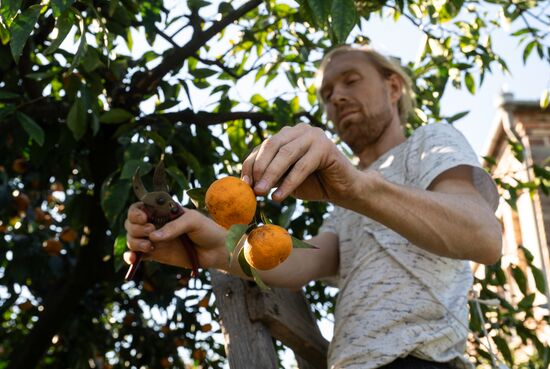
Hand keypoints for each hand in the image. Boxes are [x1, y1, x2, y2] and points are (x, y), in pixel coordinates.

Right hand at [124, 203, 227, 270]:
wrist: (216, 250)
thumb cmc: (206, 229)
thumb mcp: (193, 221)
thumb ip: (174, 226)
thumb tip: (154, 236)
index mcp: (162, 211)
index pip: (140, 208)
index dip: (136, 212)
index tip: (144, 218)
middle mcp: (155, 224)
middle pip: (131, 223)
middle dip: (136, 227)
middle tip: (151, 231)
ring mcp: (154, 239)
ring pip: (132, 238)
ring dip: (135, 242)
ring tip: (150, 246)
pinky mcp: (156, 254)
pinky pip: (137, 255)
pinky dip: (130, 256)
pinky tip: (133, 259)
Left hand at [241, 123, 358, 202]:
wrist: (344, 189)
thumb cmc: (314, 184)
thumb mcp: (285, 178)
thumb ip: (270, 175)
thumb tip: (246, 182)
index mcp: (288, 134)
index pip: (263, 146)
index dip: (251, 164)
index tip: (243, 183)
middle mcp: (299, 130)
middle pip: (272, 145)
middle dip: (260, 168)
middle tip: (252, 188)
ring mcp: (314, 135)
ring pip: (286, 154)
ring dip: (271, 174)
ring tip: (261, 193)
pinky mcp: (325, 146)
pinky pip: (302, 165)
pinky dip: (288, 182)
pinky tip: (279, 196)